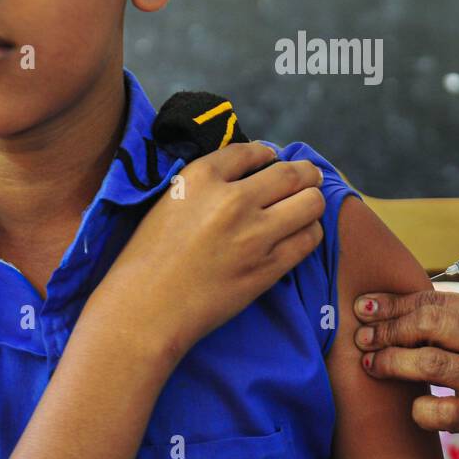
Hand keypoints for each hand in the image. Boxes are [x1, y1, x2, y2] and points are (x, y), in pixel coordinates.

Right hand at [101, 142, 325, 358]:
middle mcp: (233, 199)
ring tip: (307, 205)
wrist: (147, 308)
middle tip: (309, 175)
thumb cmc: (149, 256)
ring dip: (312, 200)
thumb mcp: (172, 200)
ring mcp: (254, 234)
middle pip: (291, 173)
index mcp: (201, 177)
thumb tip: (247, 173)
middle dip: (305, 172)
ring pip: (310, 203)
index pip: (251, 151)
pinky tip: (301, 233)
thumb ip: (207, 183)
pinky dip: (309, 232)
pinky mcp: (268, 267)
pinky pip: (308, 239)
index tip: (272, 159)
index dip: (267, 153)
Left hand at [353, 291, 458, 458]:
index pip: (436, 300)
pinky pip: (443, 412)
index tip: (366, 307)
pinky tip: (412, 405)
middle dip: (387, 329)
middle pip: (429, 325)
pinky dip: (419, 409)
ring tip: (371, 364)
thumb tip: (402, 309)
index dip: (394, 303)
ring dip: (391, 363)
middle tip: (362, 336)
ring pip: (431, 364)